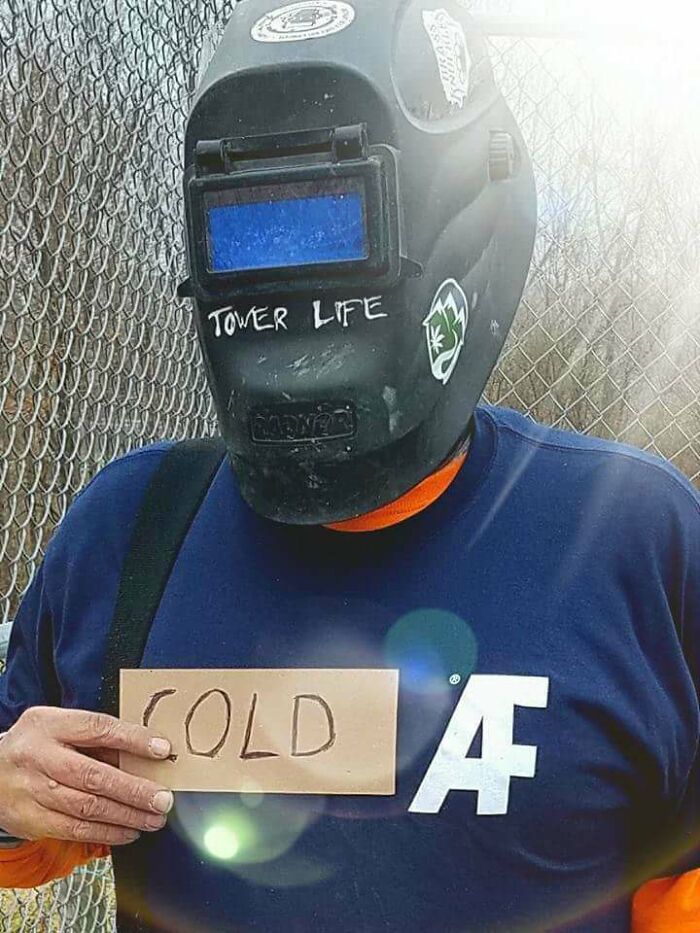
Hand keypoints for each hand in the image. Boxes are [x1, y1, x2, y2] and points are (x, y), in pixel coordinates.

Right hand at [0, 707, 174, 845]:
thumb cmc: (37, 744)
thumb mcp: (60, 726)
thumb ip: (96, 737)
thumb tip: (145, 753)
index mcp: (49, 725)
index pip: (98, 729)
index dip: (133, 740)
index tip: (162, 750)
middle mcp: (38, 757)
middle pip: (93, 776)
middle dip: (134, 790)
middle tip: (163, 799)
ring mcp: (31, 791)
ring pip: (87, 808)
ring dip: (126, 816)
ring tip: (153, 819)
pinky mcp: (30, 820)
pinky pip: (74, 830)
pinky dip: (106, 833)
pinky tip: (128, 831)